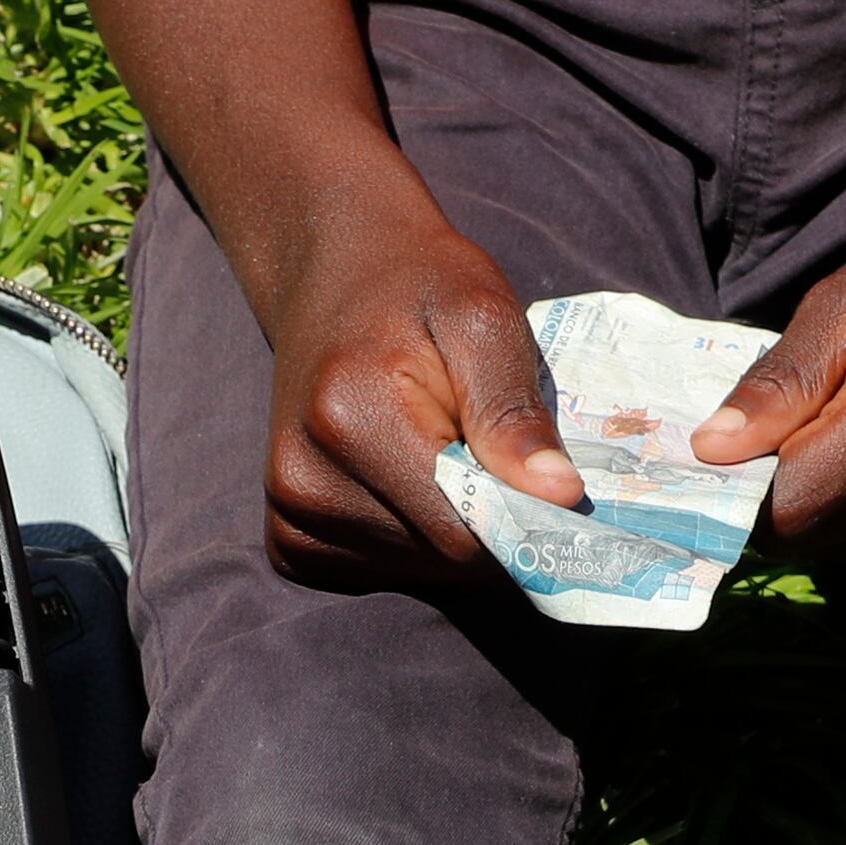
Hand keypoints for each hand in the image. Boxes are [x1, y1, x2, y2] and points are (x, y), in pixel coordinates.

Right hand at [249, 201, 585, 590]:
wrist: (332, 271)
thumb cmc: (419, 285)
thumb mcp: (482, 317)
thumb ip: (512, 408)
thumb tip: (559, 495)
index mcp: (349, 420)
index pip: (464, 534)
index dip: (518, 515)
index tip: (540, 476)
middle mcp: (303, 481)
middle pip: (441, 559)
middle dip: (484, 517)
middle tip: (486, 448)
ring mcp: (287, 517)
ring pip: (414, 572)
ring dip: (449, 528)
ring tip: (442, 454)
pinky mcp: (286, 541)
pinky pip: (376, 573)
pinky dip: (411, 539)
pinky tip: (405, 477)